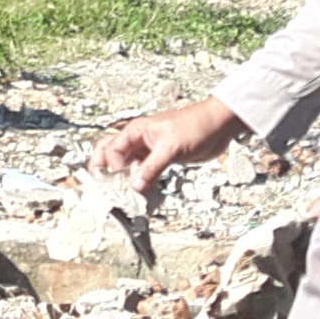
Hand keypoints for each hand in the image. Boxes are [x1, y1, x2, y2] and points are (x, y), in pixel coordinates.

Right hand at [88, 96, 243, 192]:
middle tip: (102, 186)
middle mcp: (138, 140)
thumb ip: (151, 168)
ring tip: (122, 193)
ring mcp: (148, 150)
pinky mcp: (159, 159)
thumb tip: (135, 186)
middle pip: (109, 153)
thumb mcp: (170, 148)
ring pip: (126, 164)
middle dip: (102, 168)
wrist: (217, 127)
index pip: (112, 150)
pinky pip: (142, 172)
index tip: (119, 181)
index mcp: (135, 131)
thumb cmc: (195, 126)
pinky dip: (139, 182)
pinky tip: (141, 192)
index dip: (112, 166)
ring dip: (122, 178)